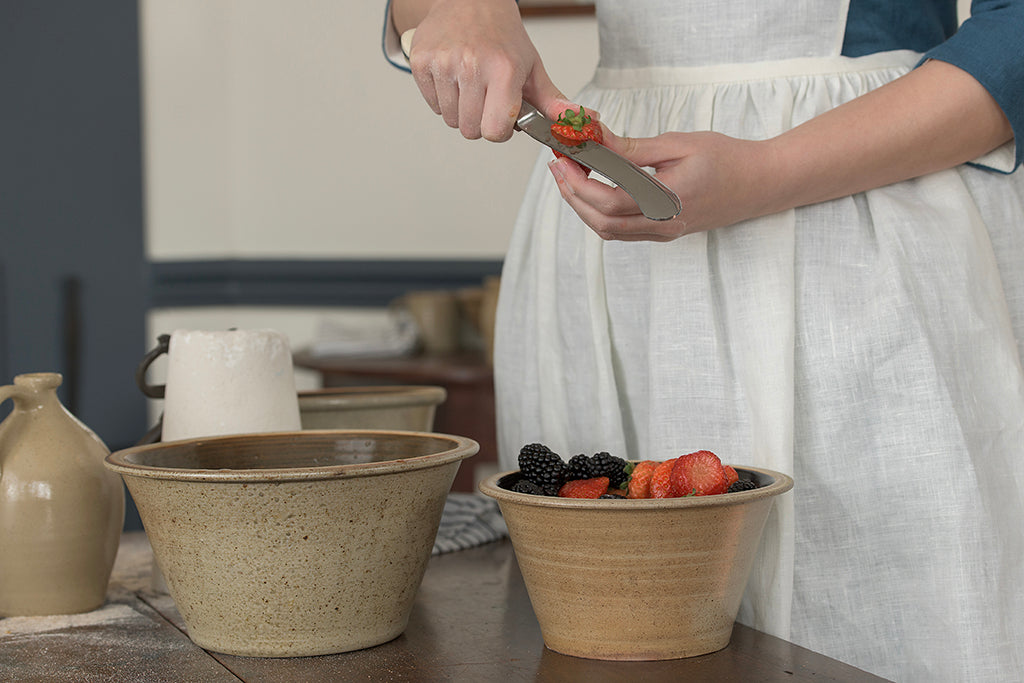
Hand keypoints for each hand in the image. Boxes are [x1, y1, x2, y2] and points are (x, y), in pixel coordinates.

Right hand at [403, 0, 569, 140]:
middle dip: (480, 122)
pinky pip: (432, 105)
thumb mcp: (532, 67)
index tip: (501, 116)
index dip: (499, 130)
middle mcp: (472, 65)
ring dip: (460, 111)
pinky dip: (443, 99)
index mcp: (503, 69)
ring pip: (450, 120)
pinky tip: (453, 79)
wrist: (471, 0)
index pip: (494, 130)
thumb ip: (553, 101)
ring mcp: (444, 63)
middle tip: (485, 98)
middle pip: (470, 130)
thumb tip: (581, 121)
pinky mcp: (422, 61)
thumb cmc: (503, 36)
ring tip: (470, 87)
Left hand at [548, 126, 777, 240]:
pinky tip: (593, 188)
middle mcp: (664, 225)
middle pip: (602, 222)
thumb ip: (632, 148)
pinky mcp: (664, 233)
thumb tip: (594, 140)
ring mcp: (664, 233)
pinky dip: (600, 212)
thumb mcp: (677, 144)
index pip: (609, 201)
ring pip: (608, 231)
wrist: (760, 183)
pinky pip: (622, 231)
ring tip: (570, 174)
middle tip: (559, 165)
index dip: (578, 183)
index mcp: (668, 201)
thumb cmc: (726, 158)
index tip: (563, 158)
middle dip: (573, 194)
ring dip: (583, 205)